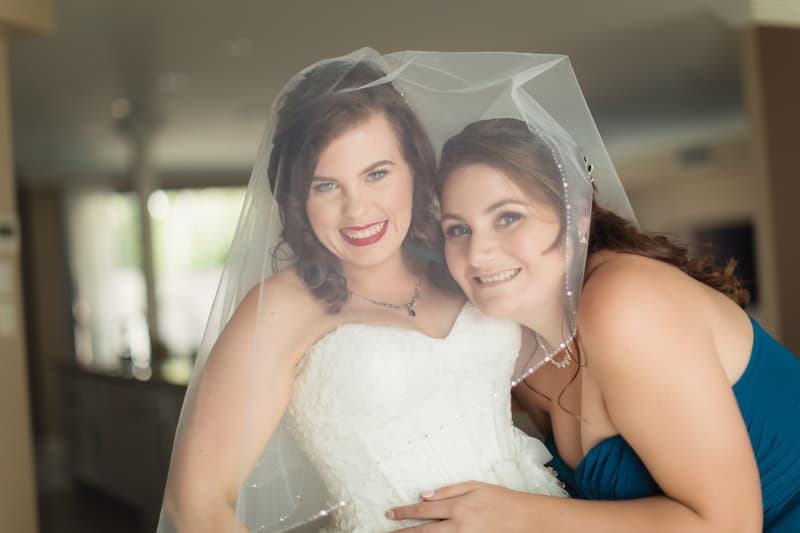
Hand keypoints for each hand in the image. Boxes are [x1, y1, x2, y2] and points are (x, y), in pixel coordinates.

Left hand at [387, 481, 529, 531]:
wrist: (525, 519)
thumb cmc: (501, 499)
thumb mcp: (475, 486)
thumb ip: (449, 490)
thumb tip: (425, 494)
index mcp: (458, 507)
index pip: (424, 510)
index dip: (404, 512)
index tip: (390, 514)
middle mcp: (458, 525)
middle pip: (423, 531)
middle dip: (403, 532)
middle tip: (387, 532)